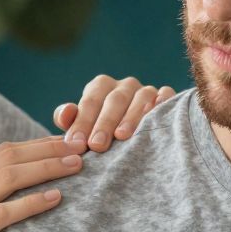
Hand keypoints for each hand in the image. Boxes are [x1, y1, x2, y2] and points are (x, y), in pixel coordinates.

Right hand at [0, 138, 83, 231]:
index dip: (35, 145)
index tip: (63, 143)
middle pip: (8, 157)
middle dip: (47, 150)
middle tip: (80, 148)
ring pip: (9, 177)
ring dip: (46, 168)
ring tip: (75, 166)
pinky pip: (3, 214)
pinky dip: (32, 202)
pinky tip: (55, 198)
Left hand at [52, 74, 179, 151]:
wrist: (128, 141)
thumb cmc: (100, 135)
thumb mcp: (82, 128)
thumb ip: (71, 121)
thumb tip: (63, 117)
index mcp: (101, 87)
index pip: (91, 100)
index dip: (83, 122)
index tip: (77, 143)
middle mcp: (125, 86)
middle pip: (115, 99)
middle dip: (105, 123)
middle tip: (97, 145)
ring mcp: (147, 91)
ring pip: (141, 98)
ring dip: (131, 117)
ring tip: (122, 136)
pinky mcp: (166, 98)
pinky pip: (166, 96)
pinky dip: (162, 103)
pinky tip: (156, 115)